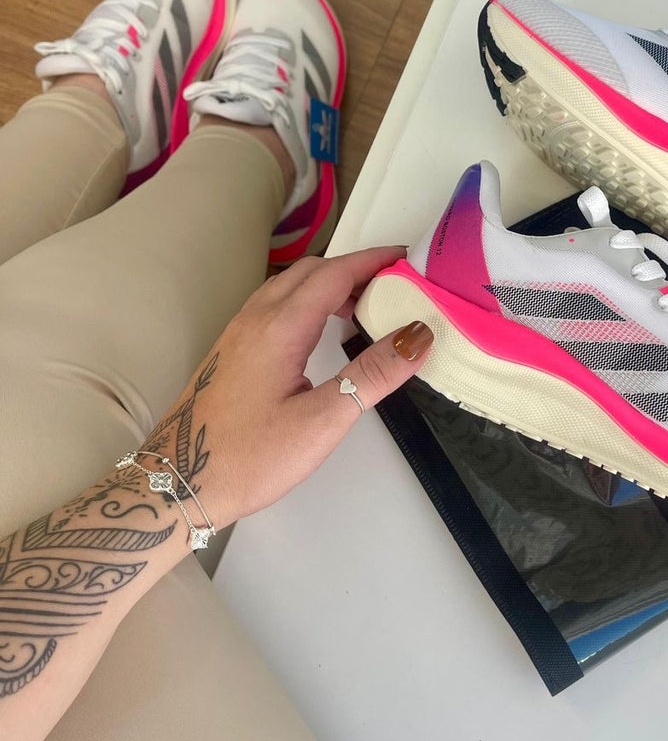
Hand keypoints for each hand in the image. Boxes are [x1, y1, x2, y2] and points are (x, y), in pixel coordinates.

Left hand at [144, 248, 432, 528]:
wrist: (177, 483)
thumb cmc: (247, 458)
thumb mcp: (322, 421)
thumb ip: (372, 374)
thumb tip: (417, 335)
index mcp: (280, 328)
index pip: (334, 274)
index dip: (373, 260)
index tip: (406, 257)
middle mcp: (255, 320)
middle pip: (310, 271)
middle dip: (353, 268)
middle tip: (392, 283)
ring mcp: (237, 333)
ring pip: (288, 286)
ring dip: (327, 283)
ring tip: (362, 304)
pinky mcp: (229, 351)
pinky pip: (273, 304)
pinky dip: (305, 300)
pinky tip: (319, 330)